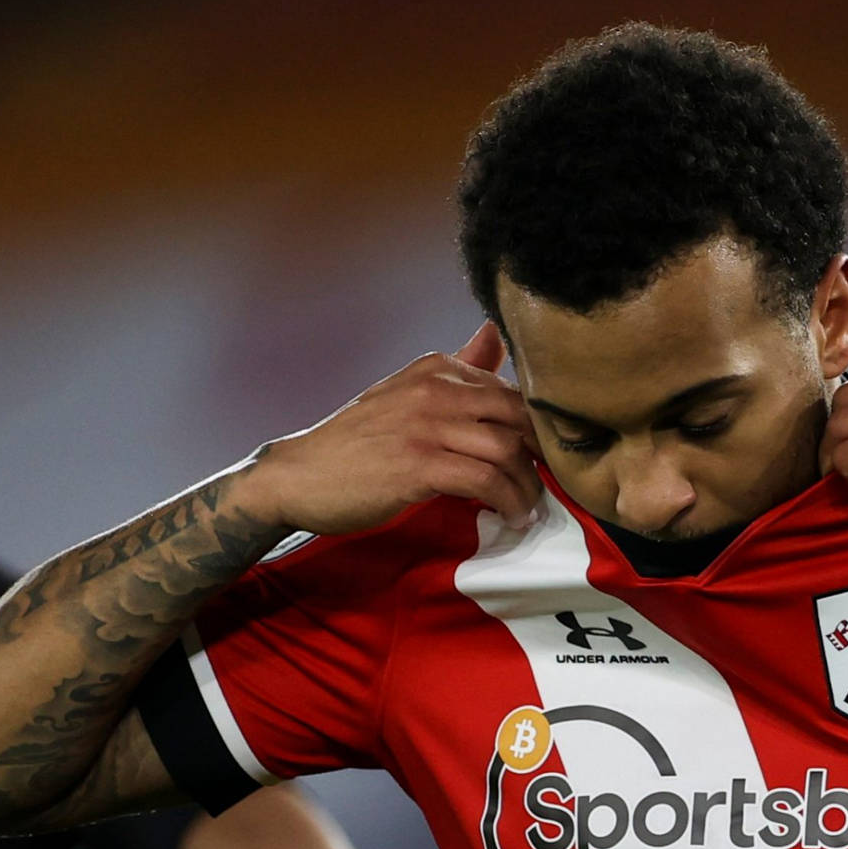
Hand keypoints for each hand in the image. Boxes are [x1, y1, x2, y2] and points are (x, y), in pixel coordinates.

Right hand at [240, 323, 543, 534]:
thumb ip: (457, 369)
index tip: (547, 457)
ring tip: (530, 508)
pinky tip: (511, 517)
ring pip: (507, 450)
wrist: (298, 476)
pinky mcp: (420, 464)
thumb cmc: (357, 441)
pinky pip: (486, 481)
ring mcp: (427, 425)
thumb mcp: (407, 394)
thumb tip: (494, 331)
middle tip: (549, 484)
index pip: (512, 390)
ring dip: (528, 486)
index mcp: (436, 368)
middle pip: (519, 416)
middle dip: (542, 455)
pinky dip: (507, 502)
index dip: (539, 428)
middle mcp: (434, 388)